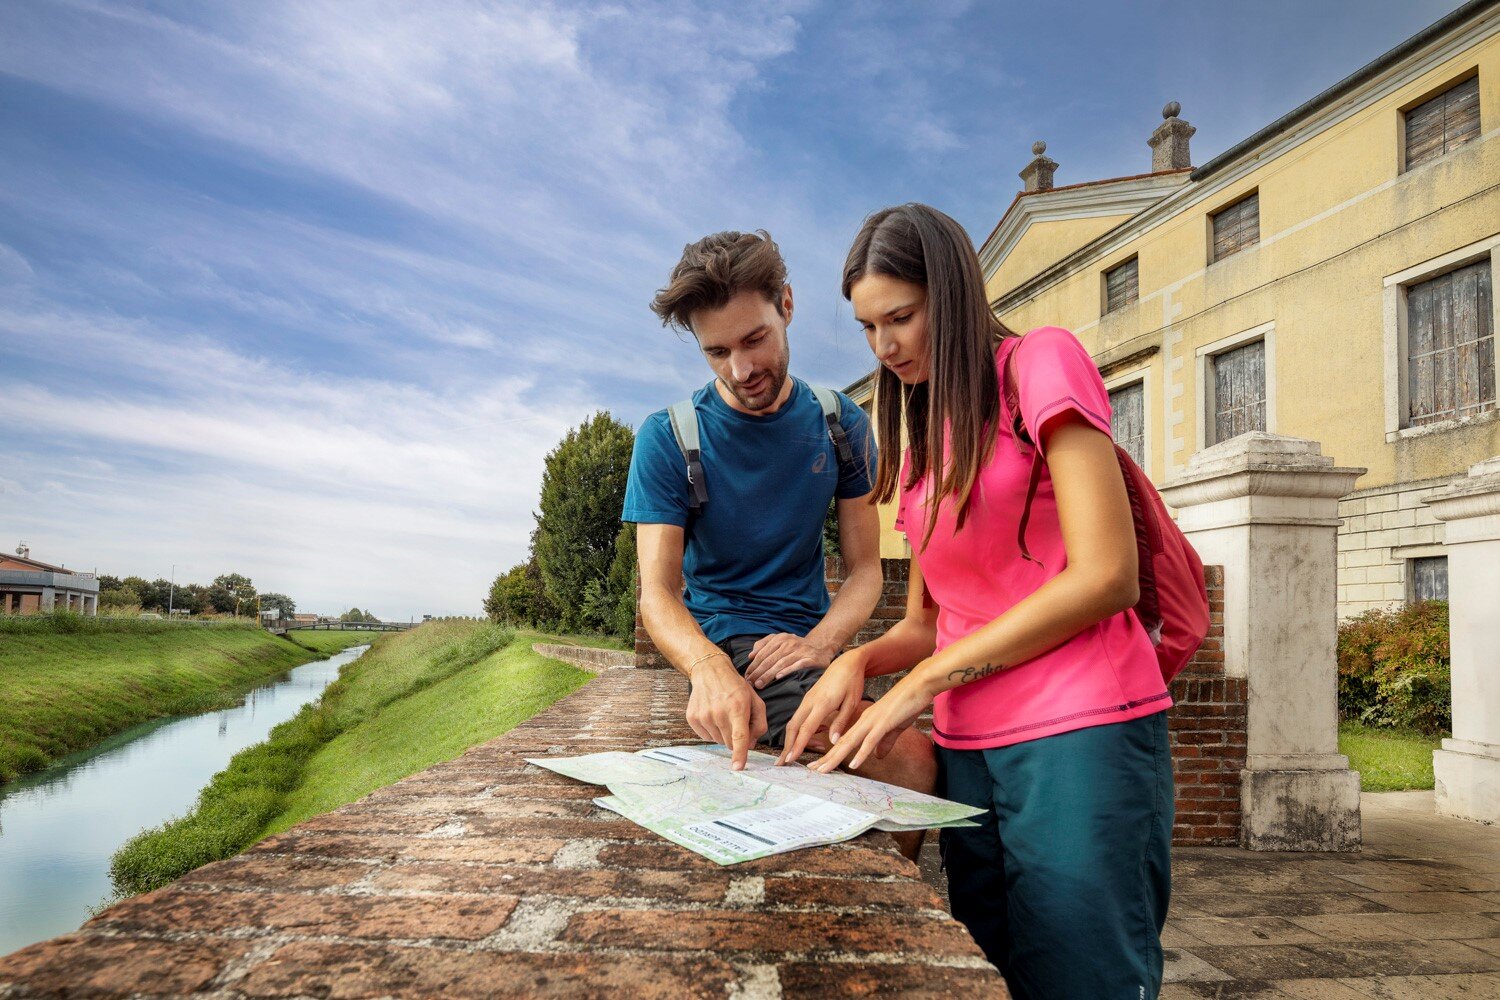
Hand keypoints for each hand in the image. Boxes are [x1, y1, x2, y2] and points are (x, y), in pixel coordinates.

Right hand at [685, 655, 766, 769]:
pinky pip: (706, 737)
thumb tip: (751, 744)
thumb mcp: (755, 700)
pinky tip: (713, 716)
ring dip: (724, 734)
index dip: (739, 754)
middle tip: (736, 721)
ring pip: (718, 741)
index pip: (739, 736)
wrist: (709, 671)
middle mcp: (718, 713)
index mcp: (737, 708)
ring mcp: (703, 716)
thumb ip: (759, 724)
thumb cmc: (736, 687)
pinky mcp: (692, 718)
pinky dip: (712, 731)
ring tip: (724, 715)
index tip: (738, 768)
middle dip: (736, 738)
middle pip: (730, 743)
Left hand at [744, 633, 835, 688]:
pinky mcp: (811, 659)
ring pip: (781, 663)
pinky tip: (778, 678)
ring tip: (760, 684)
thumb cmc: (796, 647)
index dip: (753, 665)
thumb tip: (751, 655)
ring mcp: (801, 650)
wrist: (821, 647)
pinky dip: (787, 671)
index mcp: (780, 638)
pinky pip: (797, 665)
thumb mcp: (780, 641)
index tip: (746, 677)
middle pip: (770, 659)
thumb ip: (764, 645)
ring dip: (769, 674)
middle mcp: (790, 643)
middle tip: (750, 683)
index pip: (763, 653)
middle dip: (758, 672)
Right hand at [776, 654, 865, 764]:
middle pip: (793, 726)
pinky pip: (799, 717)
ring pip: (793, 722)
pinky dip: (797, 730)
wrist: (847, 662)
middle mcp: (810, 702)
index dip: (797, 745)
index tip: (790, 759)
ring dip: (790, 739)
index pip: (806, 728)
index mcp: (822, 704)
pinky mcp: (808, 698)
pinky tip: (802, 740)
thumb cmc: (852, 682)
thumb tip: (833, 741)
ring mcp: (807, 699)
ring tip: (789, 755)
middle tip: (781, 763)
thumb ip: (841, 722)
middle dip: (787, 746)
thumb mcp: (852, 703)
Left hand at [808, 670, 933, 772]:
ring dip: (836, 757)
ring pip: (850, 742)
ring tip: (823, 769)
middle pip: (842, 742)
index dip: (831, 753)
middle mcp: (864, 721)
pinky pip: (870, 740)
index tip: (820, 764)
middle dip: (827, 758)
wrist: (919, 686)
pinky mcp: (884, 723)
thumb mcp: (894, 727)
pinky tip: (854, 764)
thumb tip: (877, 756)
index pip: (844, 740)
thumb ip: (885, 742)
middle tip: (812, 770)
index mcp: (865, 721)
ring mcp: (873, 722)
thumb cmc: (907, 704)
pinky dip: (861, 753)